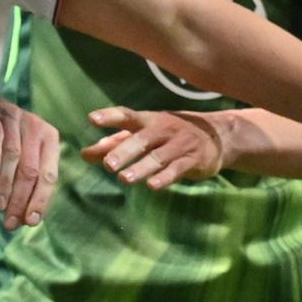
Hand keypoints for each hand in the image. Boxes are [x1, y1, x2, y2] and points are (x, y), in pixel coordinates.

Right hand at [0, 91, 59, 229]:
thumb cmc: (8, 138)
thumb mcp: (26, 154)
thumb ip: (29, 181)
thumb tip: (26, 219)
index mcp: (50, 139)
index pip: (48, 175)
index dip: (40, 200)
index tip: (30, 222)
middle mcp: (36, 127)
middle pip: (31, 170)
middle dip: (20, 199)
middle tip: (10, 222)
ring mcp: (14, 118)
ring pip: (13, 156)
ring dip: (6, 185)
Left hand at [83, 107, 224, 189]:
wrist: (216, 136)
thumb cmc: (169, 135)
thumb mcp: (144, 134)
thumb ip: (114, 143)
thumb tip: (84, 154)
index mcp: (148, 120)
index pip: (126, 115)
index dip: (110, 117)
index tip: (92, 119)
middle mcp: (163, 129)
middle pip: (142, 138)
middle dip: (124, 150)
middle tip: (108, 164)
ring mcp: (179, 144)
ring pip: (158, 156)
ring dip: (141, 167)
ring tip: (124, 179)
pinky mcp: (193, 160)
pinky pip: (177, 169)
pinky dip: (165, 177)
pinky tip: (152, 186)